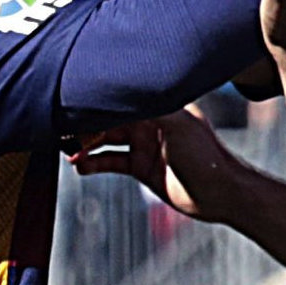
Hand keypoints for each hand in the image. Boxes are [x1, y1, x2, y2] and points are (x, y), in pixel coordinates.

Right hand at [71, 108, 253, 225]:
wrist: (221, 196)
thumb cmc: (207, 158)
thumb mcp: (180, 126)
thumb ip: (152, 106)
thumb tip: (123, 89)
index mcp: (160, 104)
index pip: (123, 96)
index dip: (100, 99)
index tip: (76, 102)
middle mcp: (151, 122)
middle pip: (110, 116)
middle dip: (87, 122)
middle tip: (64, 129)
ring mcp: (145, 144)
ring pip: (106, 139)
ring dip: (86, 144)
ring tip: (68, 150)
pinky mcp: (141, 167)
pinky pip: (110, 162)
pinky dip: (93, 163)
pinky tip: (81, 167)